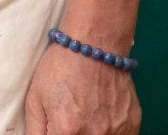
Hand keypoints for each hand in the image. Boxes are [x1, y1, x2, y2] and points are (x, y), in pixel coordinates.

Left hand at [24, 44, 140, 134]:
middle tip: (71, 120)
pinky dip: (110, 133)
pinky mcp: (132, 124)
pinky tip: (102, 118)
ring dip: (92, 133)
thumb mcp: (35, 98)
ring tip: (87, 115)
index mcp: (67, 131)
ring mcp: (117, 131)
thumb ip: (35, 131)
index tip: (57, 129)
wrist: (95, 42)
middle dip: (72, 134)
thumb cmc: (61, 66)